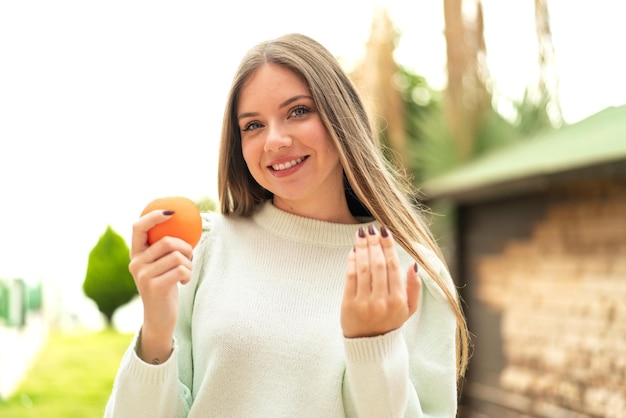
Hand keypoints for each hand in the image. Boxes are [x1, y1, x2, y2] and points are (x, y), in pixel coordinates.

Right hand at [129, 209, 193, 362]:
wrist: (159, 317)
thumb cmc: (165, 286)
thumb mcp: (161, 265)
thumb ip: (164, 248)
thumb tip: (185, 224)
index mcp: (136, 254)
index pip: (138, 227)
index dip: (154, 216)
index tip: (172, 212)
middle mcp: (135, 263)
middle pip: (167, 242)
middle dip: (186, 247)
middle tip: (189, 257)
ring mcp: (143, 275)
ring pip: (177, 256)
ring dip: (189, 264)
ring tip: (186, 272)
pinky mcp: (154, 286)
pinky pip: (181, 270)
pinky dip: (188, 274)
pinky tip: (184, 282)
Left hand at [341, 225, 420, 337]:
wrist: (370, 345)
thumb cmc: (391, 322)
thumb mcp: (409, 309)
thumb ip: (414, 288)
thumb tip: (414, 265)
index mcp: (398, 301)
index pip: (393, 267)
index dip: (388, 247)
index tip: (385, 232)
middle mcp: (382, 301)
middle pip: (377, 264)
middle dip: (374, 243)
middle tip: (371, 229)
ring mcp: (364, 302)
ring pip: (363, 268)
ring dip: (362, 248)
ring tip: (361, 235)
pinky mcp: (349, 304)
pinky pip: (350, 277)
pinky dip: (351, 261)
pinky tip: (353, 250)